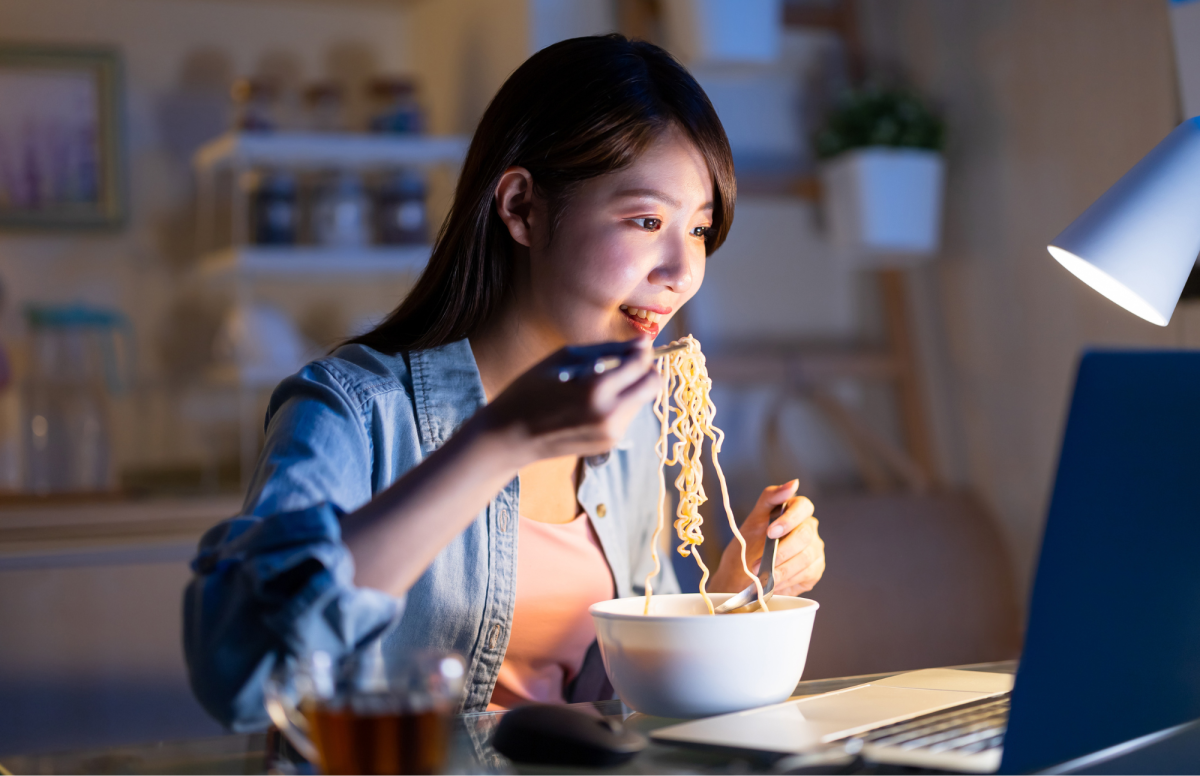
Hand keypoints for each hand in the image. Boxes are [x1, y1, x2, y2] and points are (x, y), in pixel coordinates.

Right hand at [481, 338, 660, 464]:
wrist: (511, 435)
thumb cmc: (532, 388)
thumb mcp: (566, 357)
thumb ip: (609, 349)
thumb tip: (643, 343)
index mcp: (597, 388)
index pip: (641, 364)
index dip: (641, 351)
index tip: (634, 346)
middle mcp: (609, 414)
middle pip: (653, 385)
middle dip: (645, 371)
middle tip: (625, 364)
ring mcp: (611, 433)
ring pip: (642, 401)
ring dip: (630, 388)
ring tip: (598, 386)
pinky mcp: (609, 444)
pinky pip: (627, 416)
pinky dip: (618, 405)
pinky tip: (591, 404)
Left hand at [711, 480, 824, 596]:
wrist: (741, 574)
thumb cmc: (748, 543)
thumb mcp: (754, 518)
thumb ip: (771, 497)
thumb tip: (794, 483)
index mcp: (796, 511)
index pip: (804, 507)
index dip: (789, 519)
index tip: (770, 532)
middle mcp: (809, 530)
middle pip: (804, 536)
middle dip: (781, 551)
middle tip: (759, 563)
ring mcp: (814, 551)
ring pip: (805, 559)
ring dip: (780, 569)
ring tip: (761, 576)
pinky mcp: (814, 571)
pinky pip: (806, 575)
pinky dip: (786, 580)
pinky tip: (773, 582)